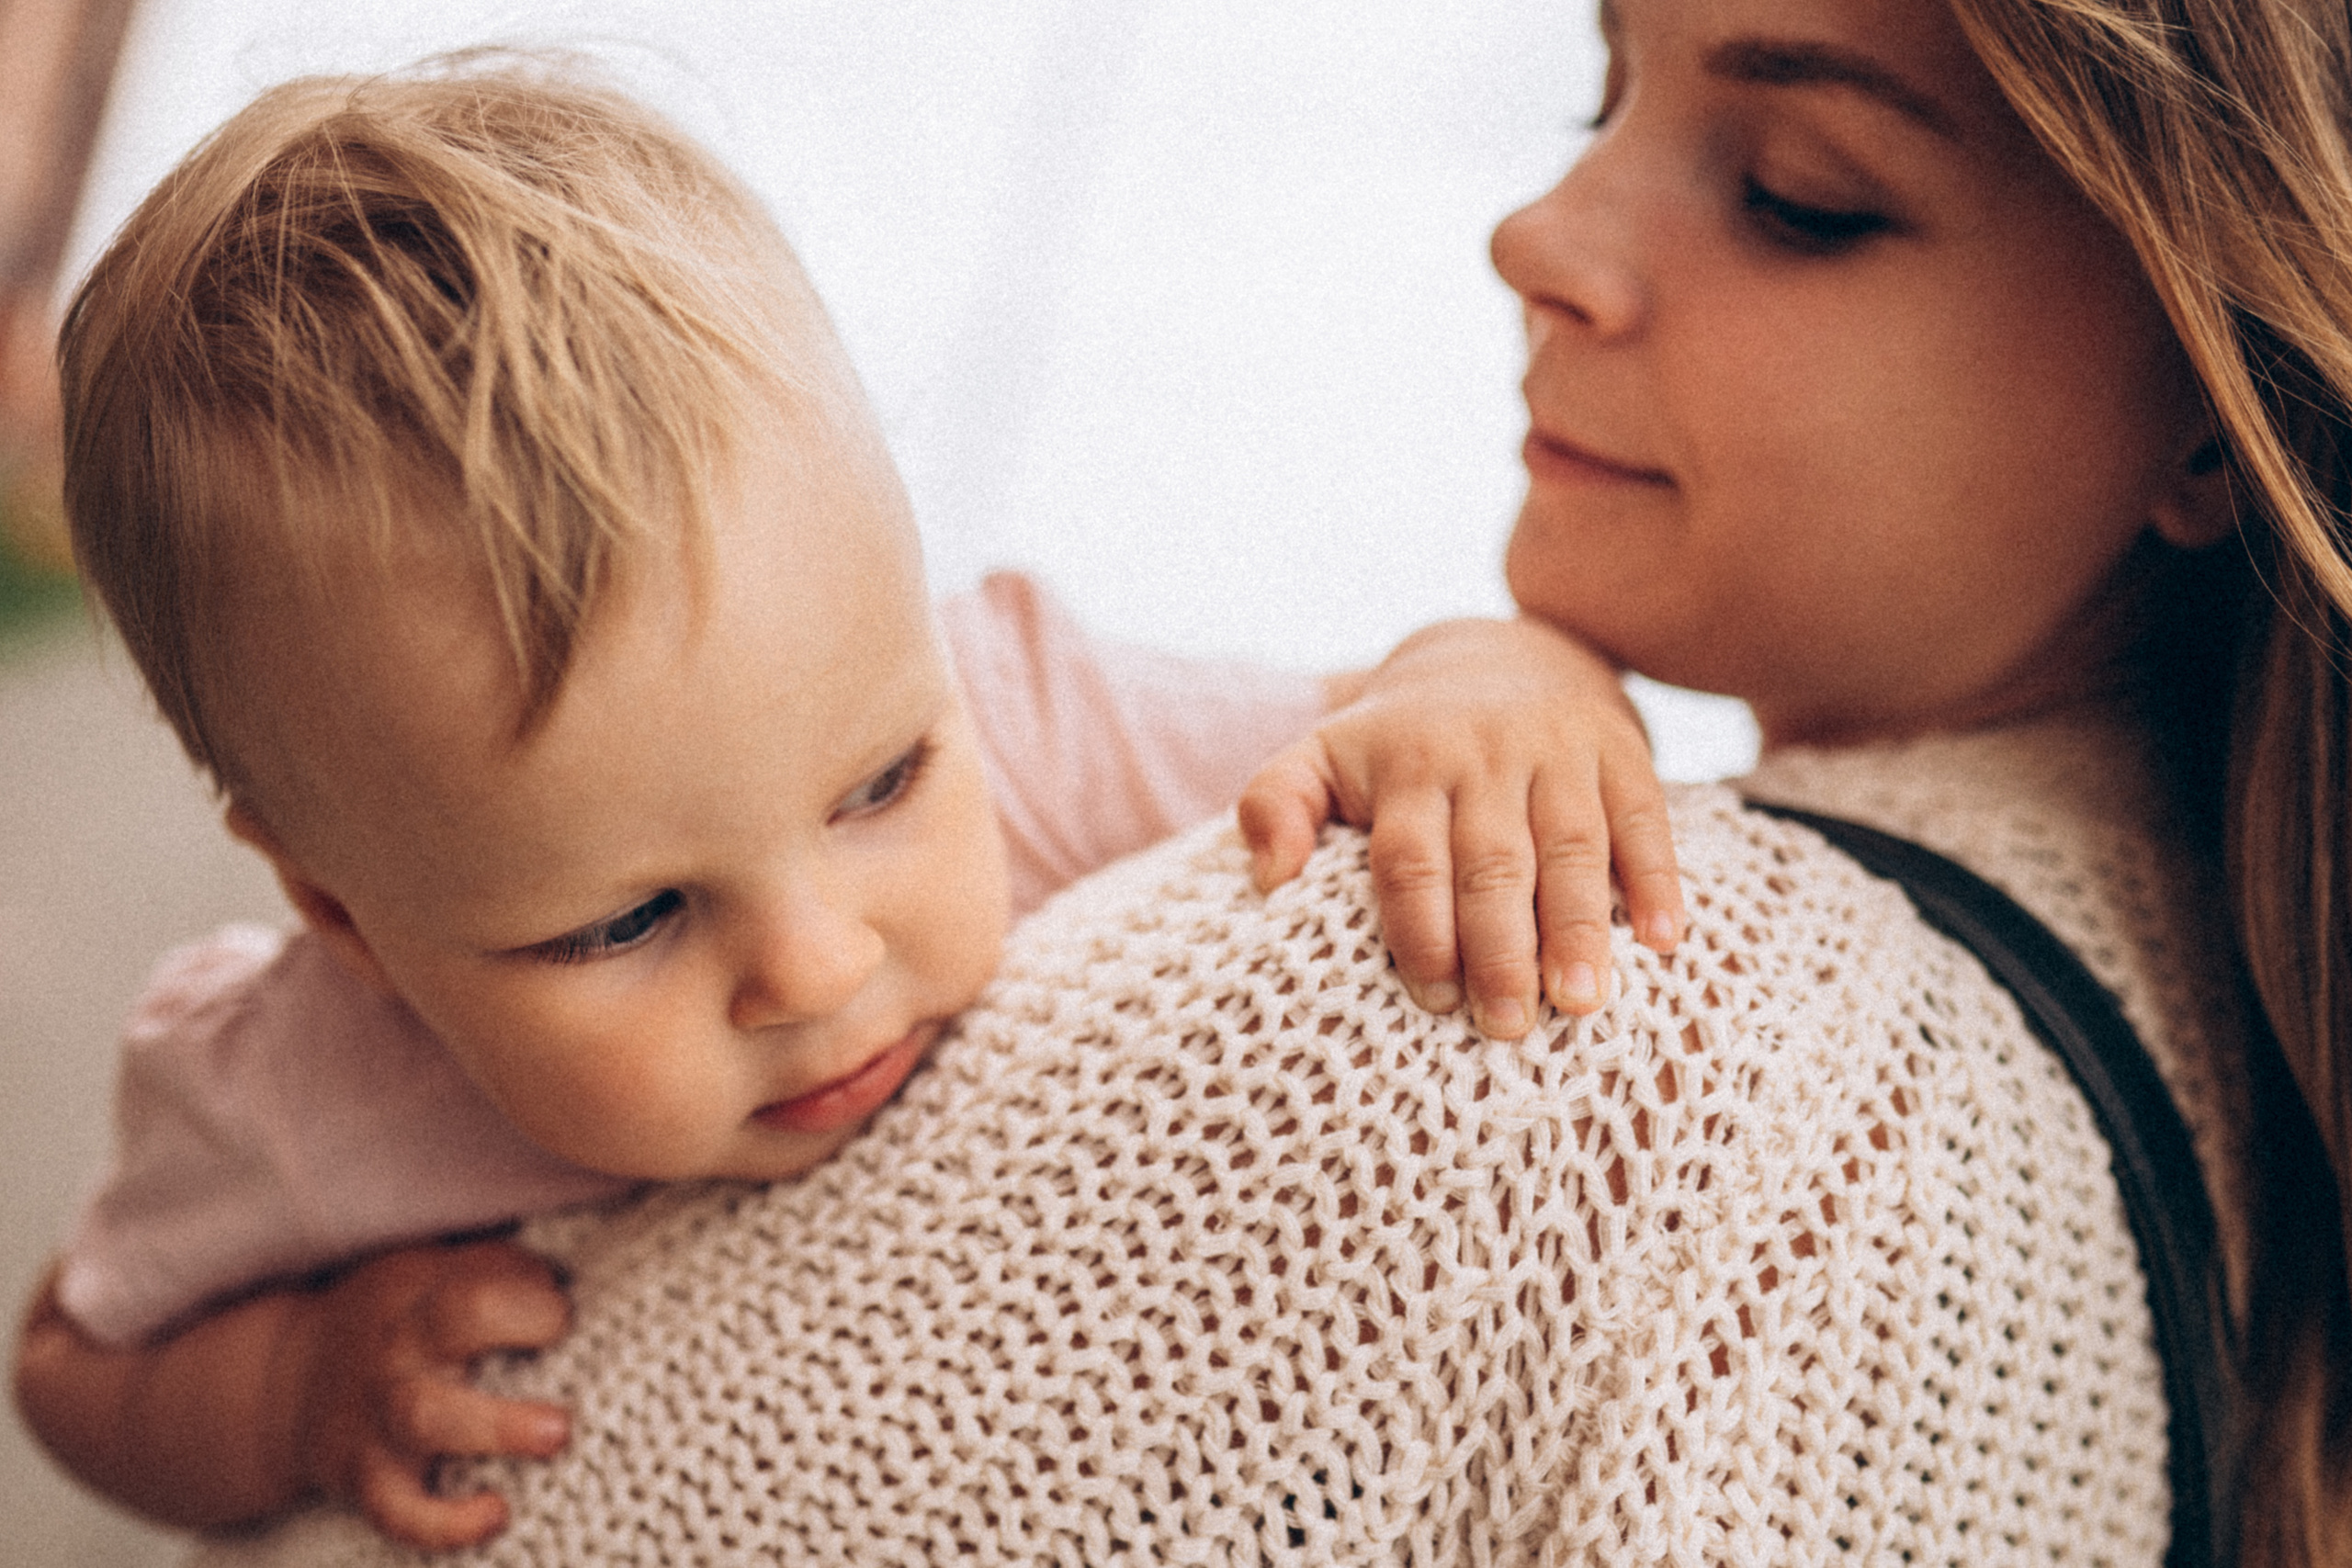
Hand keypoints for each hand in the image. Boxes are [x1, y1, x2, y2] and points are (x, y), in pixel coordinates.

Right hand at [289, 1238, 571, 1549]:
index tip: (568, 1317)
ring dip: (496, 1427)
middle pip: (454, 1327)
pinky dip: (442, 1523)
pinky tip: (495, 1516)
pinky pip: (397, 1509)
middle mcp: (403, 1346)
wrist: (284, 1378)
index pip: (483, 1279)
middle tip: (578, 1350)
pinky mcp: (364, 1477)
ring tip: (556, 1437)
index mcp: (427, 1291)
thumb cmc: (401, 1318)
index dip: (536, 1299)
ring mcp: (380, 1413)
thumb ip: (505, 1270)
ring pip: (427, 1417)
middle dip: (521, 1332)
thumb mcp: (438, 1270)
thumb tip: (593, 1278)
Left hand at [1237, 617, 1683, 1036]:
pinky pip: (1644, 816)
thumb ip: (1276, 804)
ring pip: (1570, 845)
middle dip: (1500, 946)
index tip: (1433, 998)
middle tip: (1507, 1025)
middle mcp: (1482, 756)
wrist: (1499, 653)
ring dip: (1580, 925)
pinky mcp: (1619, 753)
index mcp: (1407, 767)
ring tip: (1582, 1002)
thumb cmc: (1398, 742)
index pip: (1411, 859)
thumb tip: (1266, 878)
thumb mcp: (1323, 755)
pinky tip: (1667, 939)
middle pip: (1492, 861)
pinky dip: (1658, 877)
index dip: (1421, 929)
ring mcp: (1557, 752)